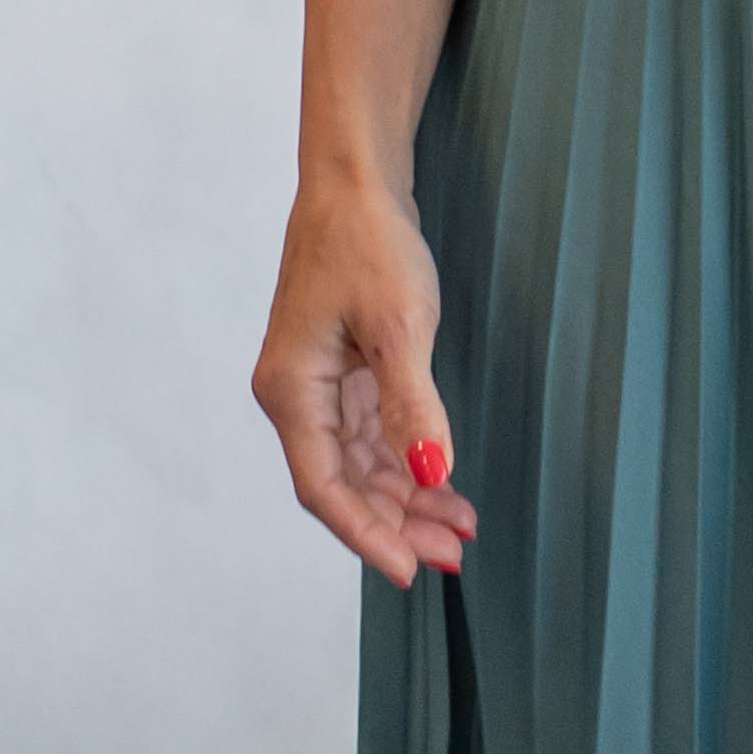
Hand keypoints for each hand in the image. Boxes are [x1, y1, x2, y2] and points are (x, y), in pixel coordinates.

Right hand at [253, 167, 477, 590]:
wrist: (357, 181)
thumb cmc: (367, 242)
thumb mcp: (398, 326)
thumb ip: (412, 407)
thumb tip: (431, 474)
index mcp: (292, 391)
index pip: (324, 488)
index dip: (366, 535)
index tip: (409, 572)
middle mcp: (297, 396)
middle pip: (344, 484)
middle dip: (397, 524)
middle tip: (454, 555)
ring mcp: (320, 386)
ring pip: (362, 465)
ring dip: (408, 499)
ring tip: (460, 530)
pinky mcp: (344, 371)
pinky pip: (372, 436)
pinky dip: (408, 461)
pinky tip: (444, 484)